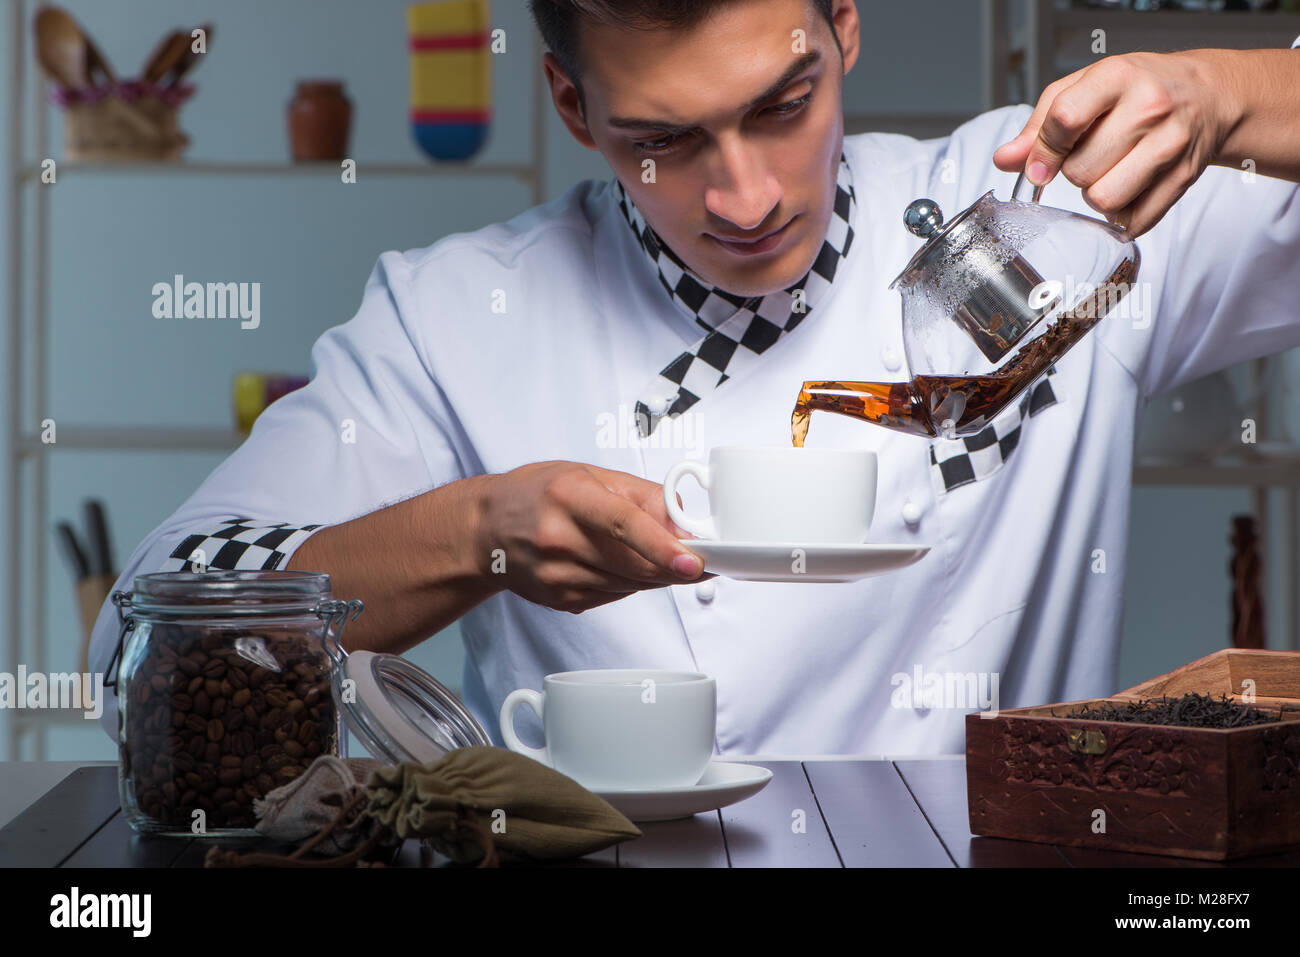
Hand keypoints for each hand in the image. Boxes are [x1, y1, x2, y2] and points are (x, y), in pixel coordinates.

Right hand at [470, 461, 710, 613]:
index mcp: (570, 496)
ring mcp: (556, 575)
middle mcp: (558, 537)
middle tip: (697, 560)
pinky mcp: (559, 600)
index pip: (625, 524)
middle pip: (633, 564)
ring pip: (629, 585)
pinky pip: (613, 596)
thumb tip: (686, 524)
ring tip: (644, 553)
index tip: (693, 562)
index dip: (663, 547)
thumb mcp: (590, 475)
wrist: (486, 529)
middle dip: (674, 567)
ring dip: (651, 575)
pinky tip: (611, 564)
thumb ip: (643, 496)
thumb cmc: (539, 494)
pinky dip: (626, 583)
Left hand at [993, 51, 1235, 237]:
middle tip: (1093, 154)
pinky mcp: (1183, 178)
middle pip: (1079, 169)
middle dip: (1074, 171)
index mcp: (1118, 77)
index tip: (1041, 165)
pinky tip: (1129, 188)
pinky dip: (1121, 214)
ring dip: (1095, 195)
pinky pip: (1132, 220)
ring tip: (1109, 172)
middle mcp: (1149, 107)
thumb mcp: (1085, 88)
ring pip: (1102, 198)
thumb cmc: (1138, 89)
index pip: (1064, 120)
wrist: (1207, 95)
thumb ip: (1039, 125)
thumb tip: (1004, 159)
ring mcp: (1171, 144)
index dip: (1043, 151)